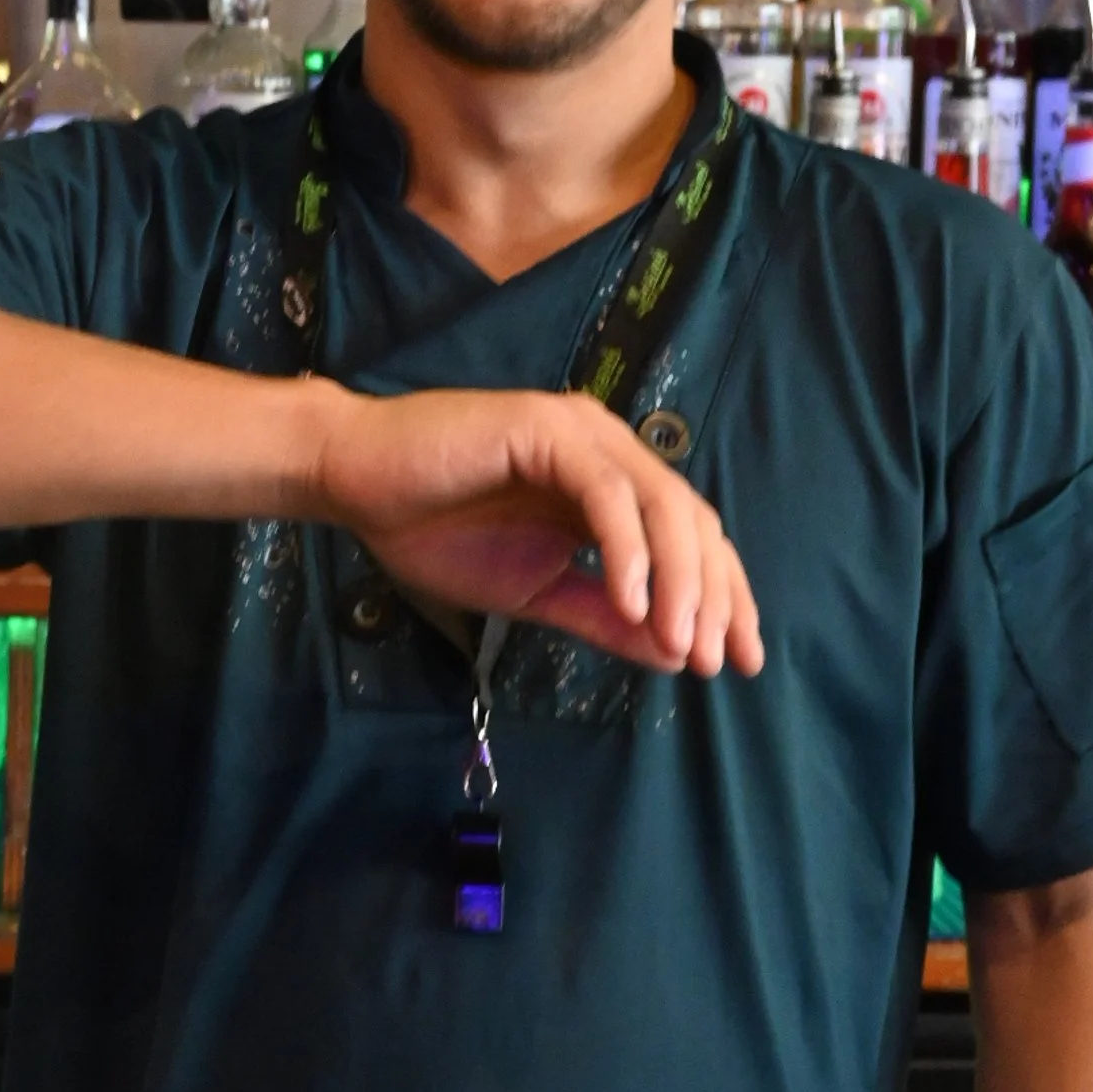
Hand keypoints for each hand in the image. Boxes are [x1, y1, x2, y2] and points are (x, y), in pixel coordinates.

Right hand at [304, 382, 762, 677]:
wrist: (355, 482)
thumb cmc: (436, 530)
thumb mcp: (535, 592)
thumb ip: (602, 616)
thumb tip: (675, 653)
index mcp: (613, 483)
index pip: (693, 537)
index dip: (723, 597)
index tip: (736, 662)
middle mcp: (609, 448)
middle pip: (693, 520)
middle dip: (714, 595)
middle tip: (715, 661)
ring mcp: (580, 433)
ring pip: (661, 504)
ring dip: (679, 578)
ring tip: (679, 641)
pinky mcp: (545, 429)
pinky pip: (604, 493)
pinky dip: (626, 549)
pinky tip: (630, 601)